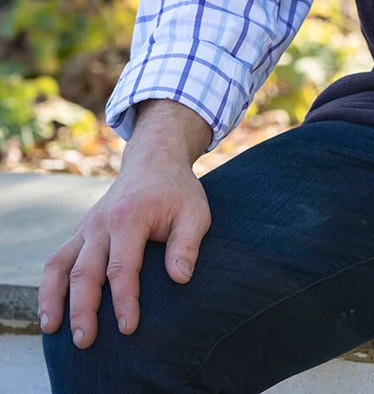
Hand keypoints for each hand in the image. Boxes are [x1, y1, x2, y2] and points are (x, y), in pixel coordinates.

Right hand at [38, 100, 212, 348]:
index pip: (122, 267)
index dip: (125, 300)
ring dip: (54, 299)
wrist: (154, 161)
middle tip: (86, 341)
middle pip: (86, 271)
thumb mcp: (195, 212)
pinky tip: (50, 312)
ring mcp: (87, 227)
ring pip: (62, 265)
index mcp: (130, 216)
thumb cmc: (178, 191)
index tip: (128, 328)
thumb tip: (181, 278)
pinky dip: (49, 286)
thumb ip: (187, 244)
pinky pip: (58, 260)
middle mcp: (102, 222)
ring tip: (53, 331)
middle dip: (83, 309)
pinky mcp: (81, 232)